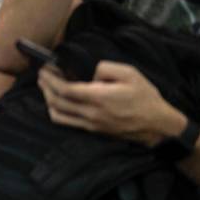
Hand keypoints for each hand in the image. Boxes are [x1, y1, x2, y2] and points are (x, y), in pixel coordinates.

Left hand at [37, 62, 186, 145]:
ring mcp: (90, 124)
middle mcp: (91, 113)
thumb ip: (105, 69)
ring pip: (57, 114)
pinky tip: (55, 103)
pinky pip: (66, 123)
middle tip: (41, 75)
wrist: (158, 125)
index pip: (65, 89)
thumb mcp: (130, 73)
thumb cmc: (145, 97)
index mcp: (99, 97)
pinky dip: (55, 112)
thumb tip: (89, 74)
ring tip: (45, 87)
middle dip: (45, 86)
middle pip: (56, 101)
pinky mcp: (92, 131)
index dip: (51, 79)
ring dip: (47, 99)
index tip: (45, 68)